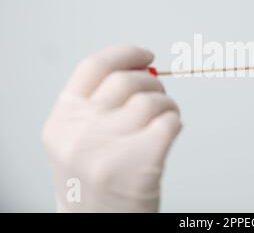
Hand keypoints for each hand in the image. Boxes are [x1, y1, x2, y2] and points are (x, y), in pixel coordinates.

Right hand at [42, 46, 181, 211]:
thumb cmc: (96, 183)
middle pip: (127, 80)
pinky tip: (170, 131)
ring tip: (165, 118)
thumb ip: (98, 106)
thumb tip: (141, 70)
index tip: (146, 56)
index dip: (125, 54)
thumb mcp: (78, 141)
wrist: (99, 227)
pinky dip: (175, 122)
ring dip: (167, 105)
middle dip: (152, 83)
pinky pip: (169, 122)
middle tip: (159, 94)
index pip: (94, 67)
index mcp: (62, 121)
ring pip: (151, 100)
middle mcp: (80, 133)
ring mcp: (109, 149)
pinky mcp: (140, 163)